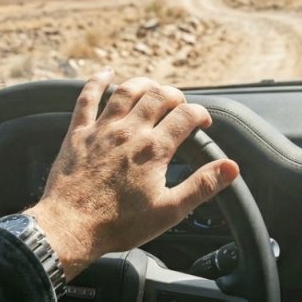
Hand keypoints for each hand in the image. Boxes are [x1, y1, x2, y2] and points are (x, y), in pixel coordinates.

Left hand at [27, 69, 239, 279]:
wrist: (70, 227)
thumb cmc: (119, 224)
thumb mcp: (169, 211)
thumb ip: (202, 186)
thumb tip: (231, 167)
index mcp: (154, 149)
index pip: (186, 115)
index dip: (201, 114)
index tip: (203, 123)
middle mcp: (129, 131)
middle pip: (159, 96)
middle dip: (176, 96)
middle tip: (181, 107)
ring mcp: (102, 129)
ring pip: (127, 91)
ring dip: (145, 84)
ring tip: (154, 88)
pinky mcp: (79, 133)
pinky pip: (87, 98)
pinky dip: (97, 81)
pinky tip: (106, 73)